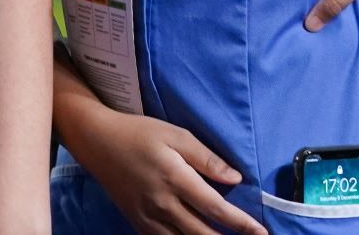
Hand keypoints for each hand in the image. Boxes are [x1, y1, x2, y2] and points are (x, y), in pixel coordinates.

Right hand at [79, 111, 265, 234]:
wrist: (98, 142)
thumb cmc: (139, 133)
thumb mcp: (174, 134)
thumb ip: (205, 157)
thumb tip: (235, 177)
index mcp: (175, 179)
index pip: (215, 208)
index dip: (241, 223)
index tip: (260, 231)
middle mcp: (163, 204)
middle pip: (202, 234)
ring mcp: (148, 218)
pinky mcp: (138, 224)